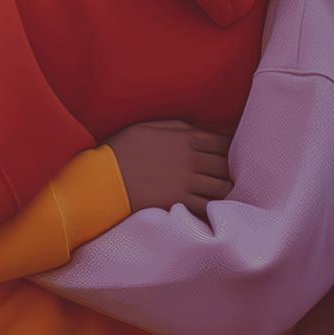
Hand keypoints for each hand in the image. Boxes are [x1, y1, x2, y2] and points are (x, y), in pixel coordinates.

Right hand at [107, 120, 231, 214]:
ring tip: (221, 193)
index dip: (228, 149)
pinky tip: (211, 208)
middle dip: (229, 170)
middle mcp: (192, 159)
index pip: (222, 143)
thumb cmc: (120, 150)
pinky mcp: (181, 202)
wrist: (104, 179)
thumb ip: (176, 126)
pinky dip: (213, 207)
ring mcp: (188, 182)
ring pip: (222, 187)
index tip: (226, 155)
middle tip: (226, 176)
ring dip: (224, 190)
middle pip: (226, 165)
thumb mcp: (147, 126)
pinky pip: (208, 206)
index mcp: (185, 138)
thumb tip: (197, 128)